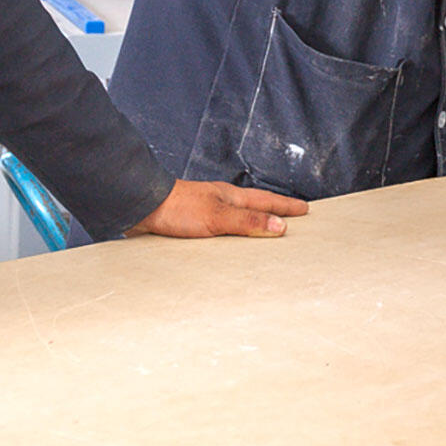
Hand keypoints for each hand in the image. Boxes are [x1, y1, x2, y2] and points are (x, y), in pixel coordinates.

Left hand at [127, 181, 308, 238]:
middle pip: (254, 208)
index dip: (286, 206)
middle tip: (291, 219)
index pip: (266, 201)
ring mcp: (205, 213)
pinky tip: (227, 248)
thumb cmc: (177, 207)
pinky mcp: (191, 225)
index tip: (305, 209)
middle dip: (273, 214)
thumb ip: (248, 222)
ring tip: (265, 235)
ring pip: (236, 220)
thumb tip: (280, 226)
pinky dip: (231, 237)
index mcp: (230, 197)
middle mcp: (220, 203)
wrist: (141, 208)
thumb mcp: (218, 217)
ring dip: (252, 226)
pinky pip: (220, 232)